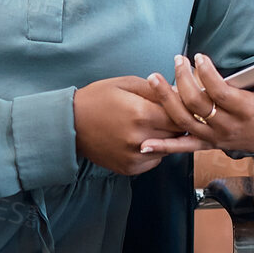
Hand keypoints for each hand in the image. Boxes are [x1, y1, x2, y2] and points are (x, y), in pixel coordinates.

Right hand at [72, 76, 186, 175]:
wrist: (70, 124)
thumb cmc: (98, 99)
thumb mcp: (127, 84)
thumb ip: (156, 89)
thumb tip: (181, 93)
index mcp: (142, 114)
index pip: (180, 115)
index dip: (182, 109)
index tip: (179, 104)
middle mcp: (141, 139)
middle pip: (177, 134)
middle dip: (177, 123)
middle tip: (167, 114)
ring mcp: (135, 157)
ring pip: (168, 148)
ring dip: (167, 138)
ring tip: (152, 125)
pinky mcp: (130, 168)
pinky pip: (155, 160)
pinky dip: (154, 150)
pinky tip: (142, 138)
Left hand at [138, 54, 253, 155]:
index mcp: (245, 112)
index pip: (222, 94)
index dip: (208, 76)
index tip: (199, 58)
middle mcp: (226, 127)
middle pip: (199, 106)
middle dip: (184, 81)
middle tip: (177, 60)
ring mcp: (213, 137)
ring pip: (185, 121)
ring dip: (166, 101)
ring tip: (154, 79)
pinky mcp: (204, 143)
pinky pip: (182, 147)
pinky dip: (163, 146)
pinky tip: (144, 143)